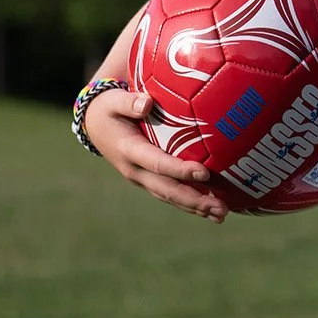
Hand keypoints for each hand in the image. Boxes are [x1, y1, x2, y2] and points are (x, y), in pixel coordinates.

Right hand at [84, 87, 229, 222]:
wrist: (95, 125)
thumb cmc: (109, 108)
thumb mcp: (114, 102)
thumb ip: (129, 102)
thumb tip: (147, 103)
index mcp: (129, 151)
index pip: (157, 164)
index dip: (180, 170)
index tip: (204, 173)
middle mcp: (135, 171)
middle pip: (167, 190)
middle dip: (194, 201)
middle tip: (221, 209)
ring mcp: (141, 179)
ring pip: (170, 197)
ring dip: (195, 208)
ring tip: (221, 215)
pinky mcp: (148, 181)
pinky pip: (169, 194)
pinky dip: (189, 203)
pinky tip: (210, 209)